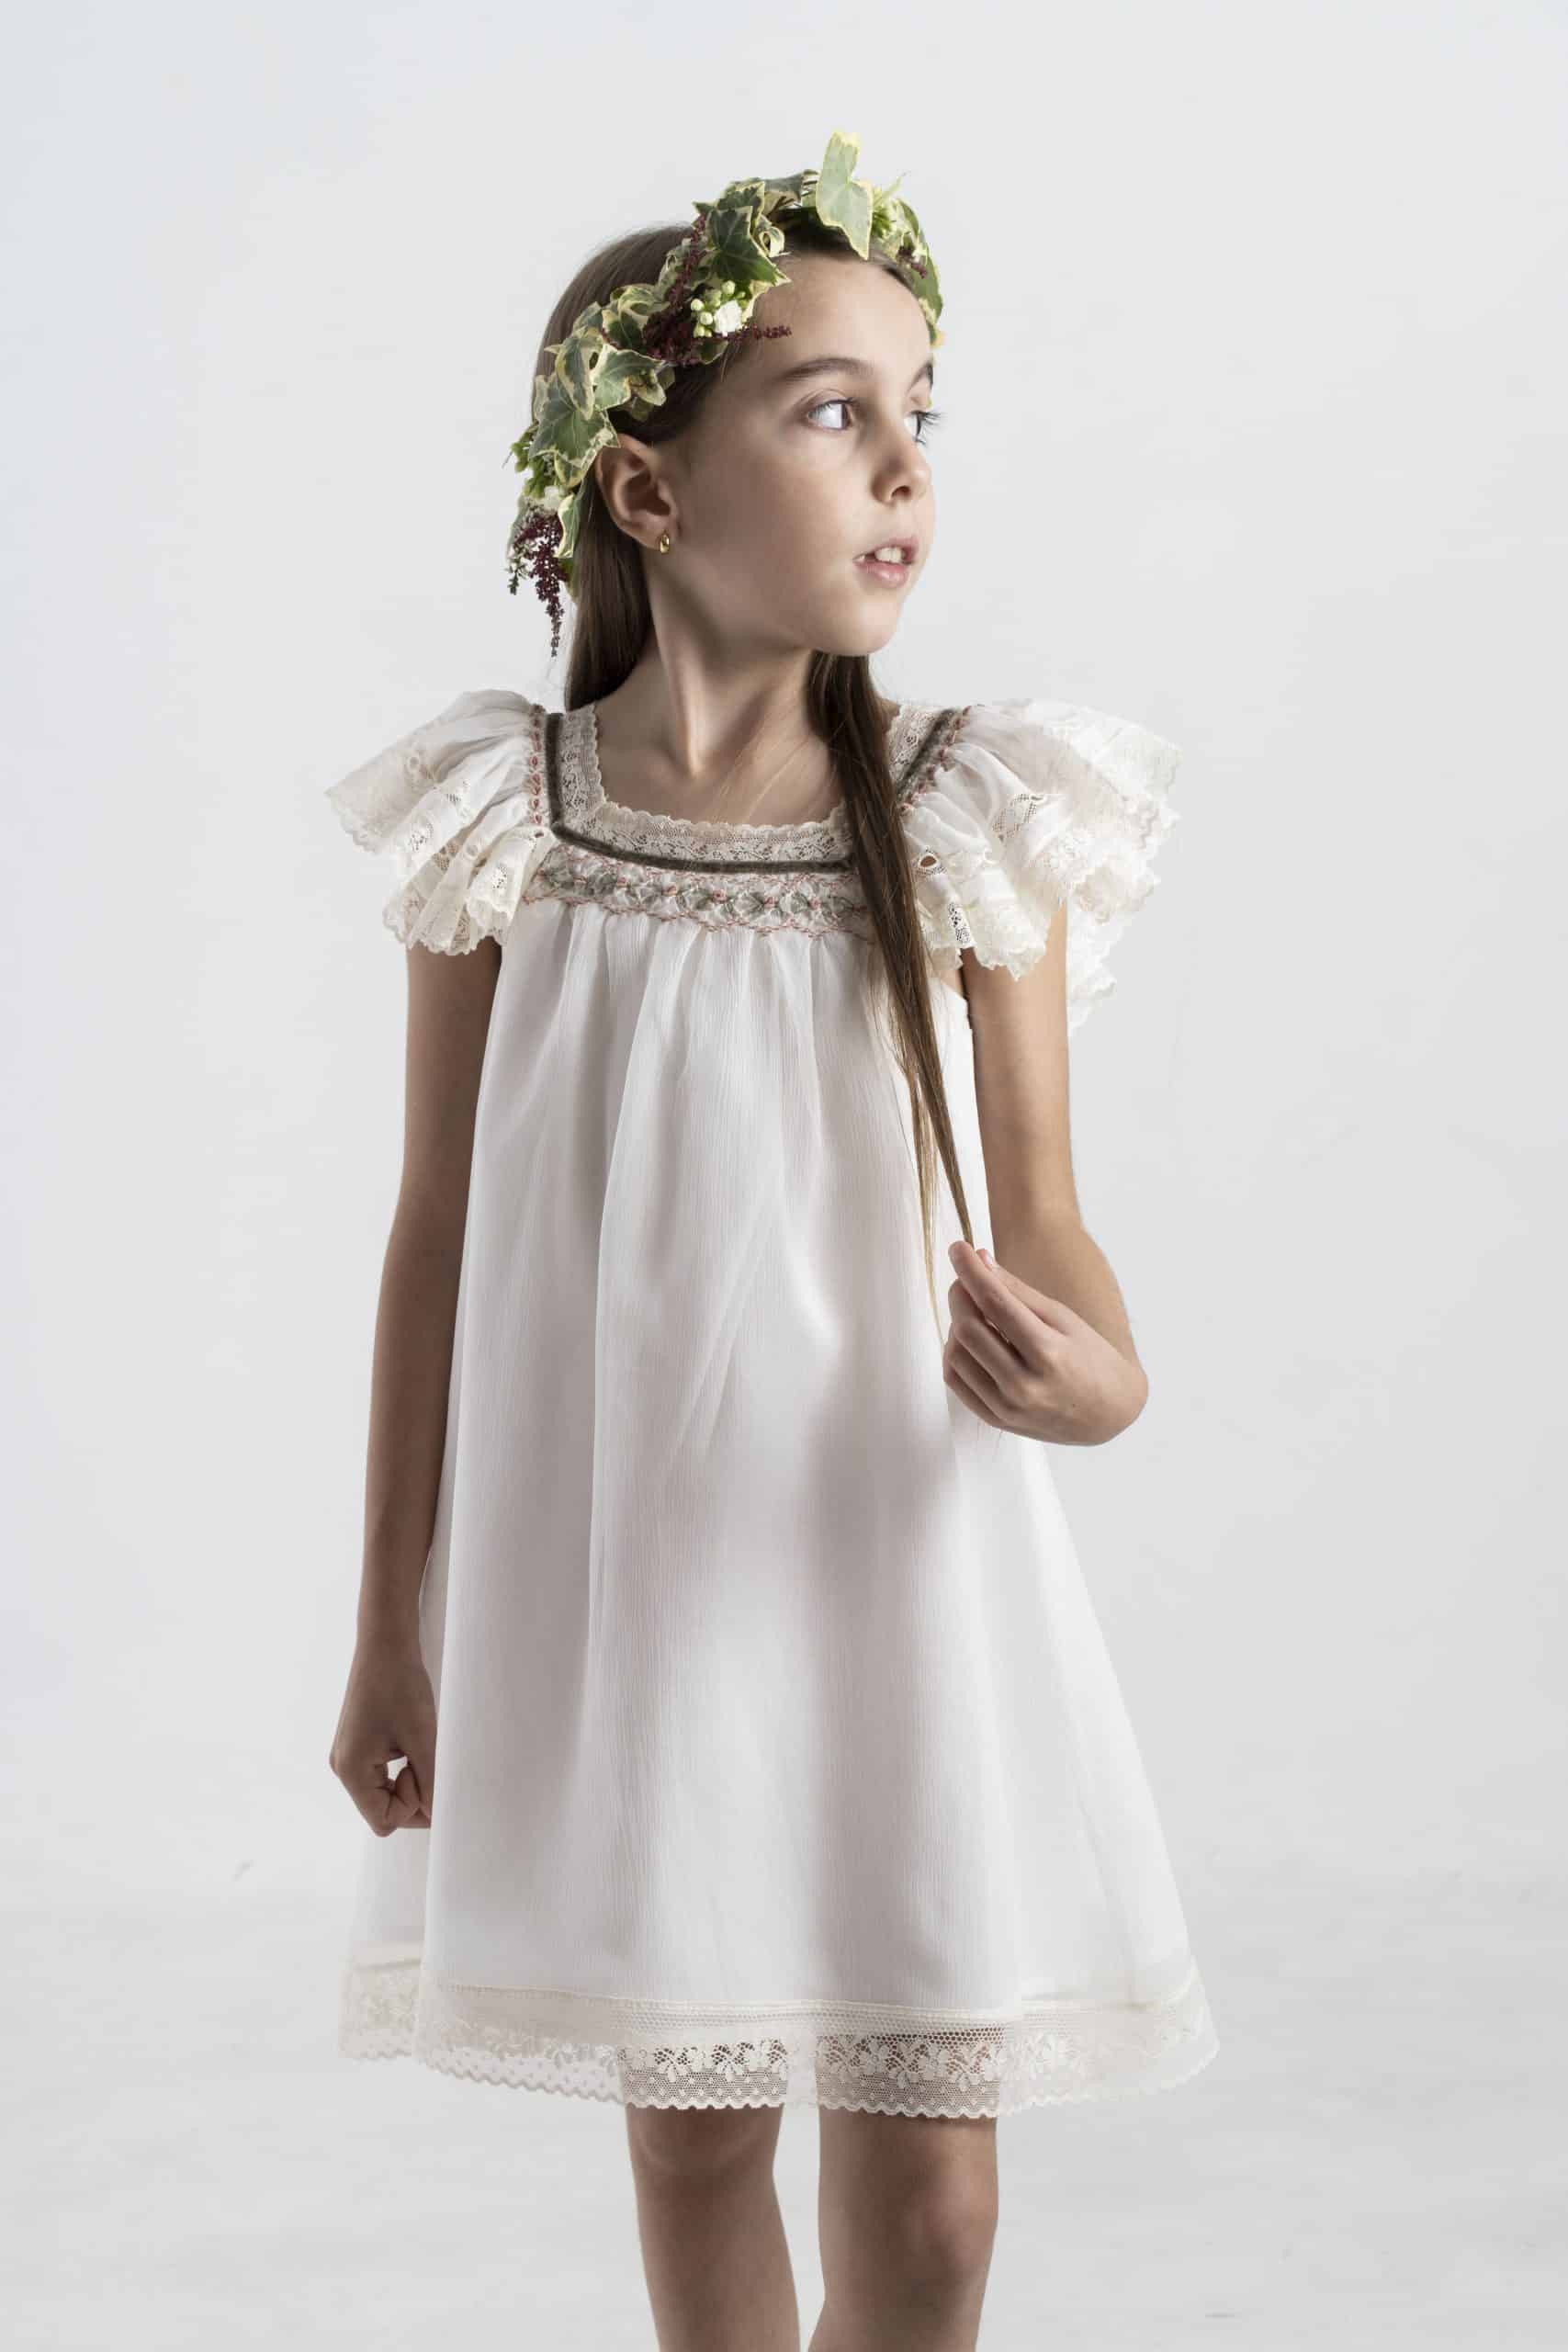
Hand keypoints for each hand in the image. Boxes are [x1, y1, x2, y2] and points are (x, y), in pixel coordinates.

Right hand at [328, 1636, 436, 1834]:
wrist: (384, 1642)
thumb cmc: (401, 1685)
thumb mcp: (422, 1737)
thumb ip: (430, 1781)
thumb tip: (437, 1815)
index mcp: (351, 1771)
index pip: (384, 1820)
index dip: (412, 1805)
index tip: (423, 1769)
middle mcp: (342, 1768)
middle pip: (381, 1810)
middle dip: (410, 1795)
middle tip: (425, 1759)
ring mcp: (347, 1755)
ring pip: (382, 1792)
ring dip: (407, 1779)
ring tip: (419, 1747)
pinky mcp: (356, 1743)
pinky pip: (379, 1774)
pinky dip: (400, 1767)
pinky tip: (411, 1741)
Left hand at [943, 1238, 1148, 1445]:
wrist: (1108, 1414)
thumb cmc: (1090, 1358)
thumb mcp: (1063, 1318)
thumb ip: (1019, 1292)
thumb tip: (980, 1259)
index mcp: (1048, 1353)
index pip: (995, 1303)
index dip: (971, 1271)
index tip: (958, 1248)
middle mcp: (1024, 1385)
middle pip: (968, 1328)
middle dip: (960, 1294)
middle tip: (966, 1280)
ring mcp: (1007, 1407)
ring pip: (956, 1354)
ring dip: (956, 1323)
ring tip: (975, 1313)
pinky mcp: (995, 1420)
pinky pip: (955, 1380)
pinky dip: (955, 1353)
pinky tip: (972, 1340)